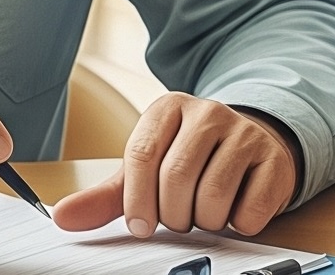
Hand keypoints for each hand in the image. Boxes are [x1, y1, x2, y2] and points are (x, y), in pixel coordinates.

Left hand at [52, 94, 298, 236]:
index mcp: (168, 109)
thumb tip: (61, 217)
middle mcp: (207, 111)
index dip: (138, 200)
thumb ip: (104, 198)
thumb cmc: (188, 164)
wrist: (249, 149)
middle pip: (176, 178)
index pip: (142, 154)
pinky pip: (249, 209)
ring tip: (205, 211)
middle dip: (173, 215)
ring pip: (212, 196)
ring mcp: (244, 131)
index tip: (141, 225)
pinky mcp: (273, 157)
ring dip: (204, 221)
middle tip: (179, 216)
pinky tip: (235, 207)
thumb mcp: (145, 175)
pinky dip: (237, 223)